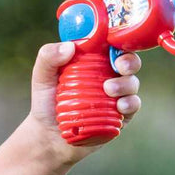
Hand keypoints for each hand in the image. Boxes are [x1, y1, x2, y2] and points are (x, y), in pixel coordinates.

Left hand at [26, 42, 142, 165]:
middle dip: (129, 61)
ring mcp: (116, 94)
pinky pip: (133, 105)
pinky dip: (130, 103)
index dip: (116, 39)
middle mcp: (108, 74)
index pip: (110, 43)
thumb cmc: (46, 102)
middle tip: (119, 66)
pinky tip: (120, 106)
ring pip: (132, 82)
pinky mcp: (121, 114)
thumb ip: (48, 57)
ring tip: (109, 90)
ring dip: (126, 83)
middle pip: (128, 61)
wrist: (49, 136)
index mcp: (92, 60)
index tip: (113, 42)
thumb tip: (70, 47)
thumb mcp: (41, 77)